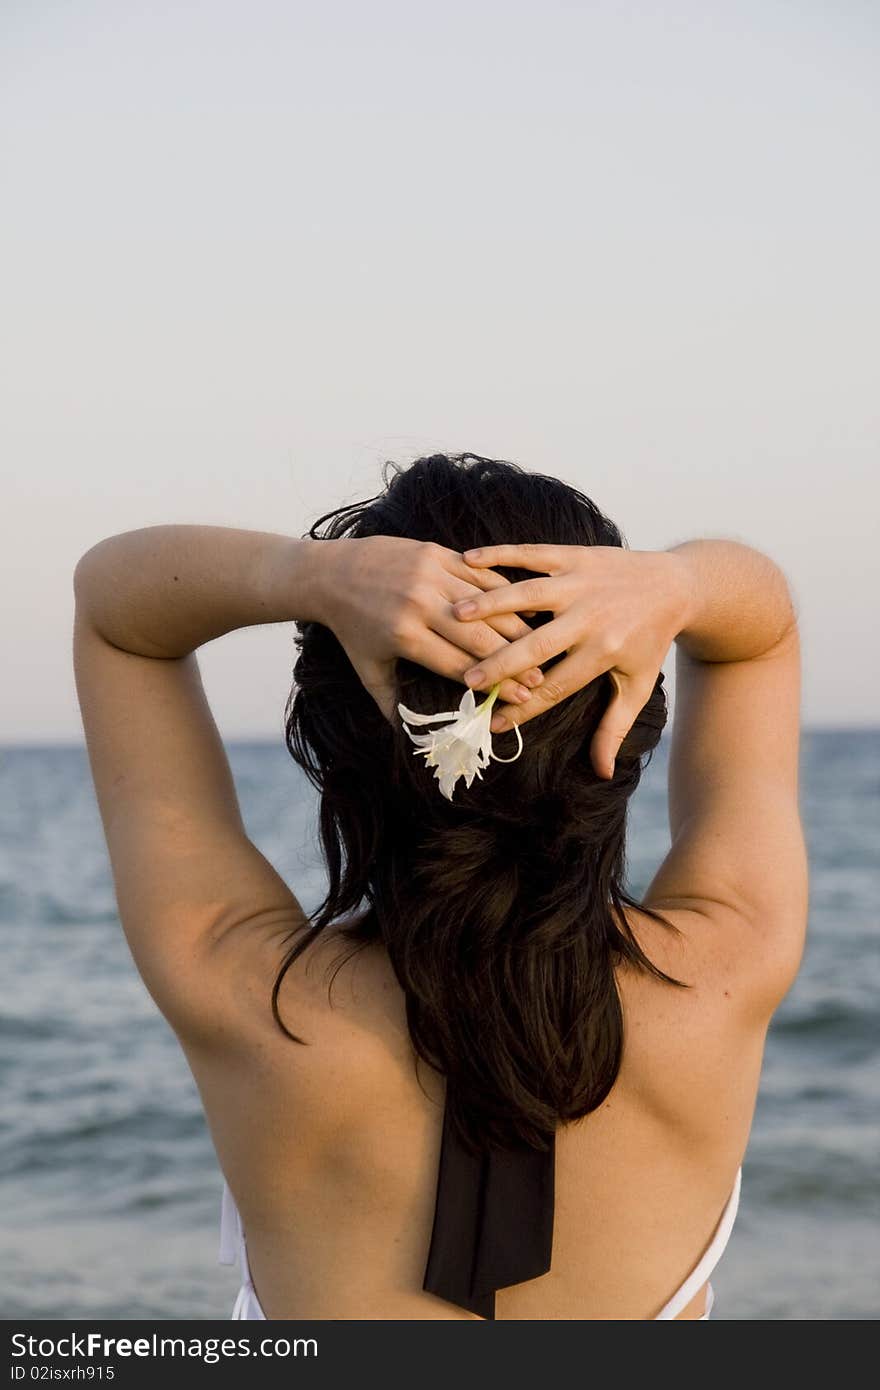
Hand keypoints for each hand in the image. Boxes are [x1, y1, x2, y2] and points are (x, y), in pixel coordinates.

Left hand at [314, 535, 546, 719]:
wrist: (331, 573)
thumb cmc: (353, 628)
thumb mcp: (368, 669)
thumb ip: (391, 704)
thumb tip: (410, 739)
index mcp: (405, 636)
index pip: (460, 665)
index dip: (494, 684)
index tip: (520, 698)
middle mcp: (420, 604)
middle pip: (480, 637)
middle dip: (514, 661)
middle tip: (539, 678)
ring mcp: (429, 574)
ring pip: (486, 604)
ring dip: (516, 626)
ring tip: (540, 644)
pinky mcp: (435, 552)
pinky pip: (479, 574)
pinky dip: (503, 591)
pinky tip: (523, 607)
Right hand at [452, 543, 690, 777]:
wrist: (678, 585)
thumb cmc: (649, 641)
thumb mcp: (636, 685)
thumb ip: (614, 727)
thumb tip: (602, 774)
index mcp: (604, 652)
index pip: (556, 686)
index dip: (524, 707)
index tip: (493, 722)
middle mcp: (591, 618)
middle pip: (538, 645)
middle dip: (500, 663)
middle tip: (467, 679)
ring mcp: (582, 583)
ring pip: (529, 594)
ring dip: (492, 604)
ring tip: (457, 614)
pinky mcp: (576, 556)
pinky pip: (534, 554)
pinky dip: (502, 554)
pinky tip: (469, 559)